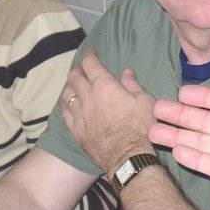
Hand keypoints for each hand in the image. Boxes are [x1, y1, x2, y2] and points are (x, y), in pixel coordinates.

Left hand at [61, 49, 156, 173]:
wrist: (128, 157)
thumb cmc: (141, 127)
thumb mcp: (145, 101)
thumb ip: (133, 84)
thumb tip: (125, 72)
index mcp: (104, 86)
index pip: (90, 64)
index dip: (89, 55)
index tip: (90, 52)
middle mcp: (87, 97)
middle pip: (74, 77)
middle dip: (77, 69)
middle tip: (82, 68)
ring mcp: (79, 114)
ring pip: (66, 94)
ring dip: (69, 85)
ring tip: (73, 84)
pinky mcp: (76, 130)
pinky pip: (64, 113)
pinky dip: (65, 105)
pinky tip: (67, 104)